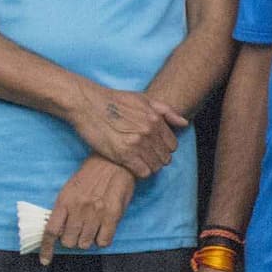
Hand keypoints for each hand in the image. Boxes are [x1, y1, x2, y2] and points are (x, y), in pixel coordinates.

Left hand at [42, 158, 134, 260]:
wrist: (115, 161)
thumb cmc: (92, 174)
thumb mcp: (71, 188)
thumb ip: (64, 209)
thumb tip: (57, 231)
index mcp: (64, 201)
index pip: (51, 231)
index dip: (46, 249)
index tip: (45, 260)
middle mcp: (78, 209)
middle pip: (68, 241)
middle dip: (72, 239)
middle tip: (78, 230)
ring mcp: (95, 213)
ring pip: (85, 244)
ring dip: (87, 240)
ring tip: (92, 227)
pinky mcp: (112, 216)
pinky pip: (103, 242)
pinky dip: (102, 239)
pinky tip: (103, 229)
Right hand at [68, 84, 185, 179]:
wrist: (87, 104)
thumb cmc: (114, 100)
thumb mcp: (143, 99)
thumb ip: (166, 111)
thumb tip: (184, 123)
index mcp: (155, 119)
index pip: (172, 145)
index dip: (164, 148)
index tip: (154, 148)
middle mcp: (149, 132)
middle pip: (165, 157)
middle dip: (157, 158)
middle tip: (145, 156)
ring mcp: (136, 144)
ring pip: (155, 166)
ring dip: (149, 166)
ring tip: (138, 161)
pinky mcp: (123, 155)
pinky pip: (143, 172)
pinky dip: (140, 171)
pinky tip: (131, 165)